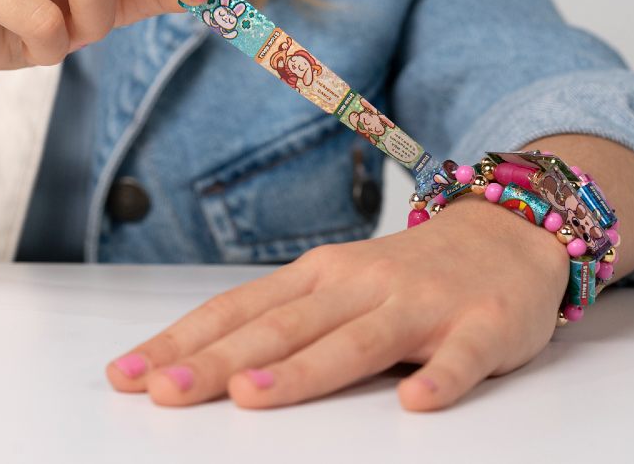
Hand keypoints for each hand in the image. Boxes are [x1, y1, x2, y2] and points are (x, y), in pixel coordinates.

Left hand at [106, 198, 568, 409]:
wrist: (505, 231)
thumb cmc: (405, 273)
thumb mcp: (337, 284)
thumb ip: (283, 320)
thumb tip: (200, 360)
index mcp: (318, 276)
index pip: (237, 310)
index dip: (181, 342)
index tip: (128, 374)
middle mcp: (358, 285)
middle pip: (281, 327)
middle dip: (219, 362)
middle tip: (165, 391)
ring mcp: (420, 304)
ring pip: (356, 340)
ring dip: (302, 369)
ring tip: (253, 397)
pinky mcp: (480, 325)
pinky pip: (461, 357)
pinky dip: (440, 378)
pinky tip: (416, 403)